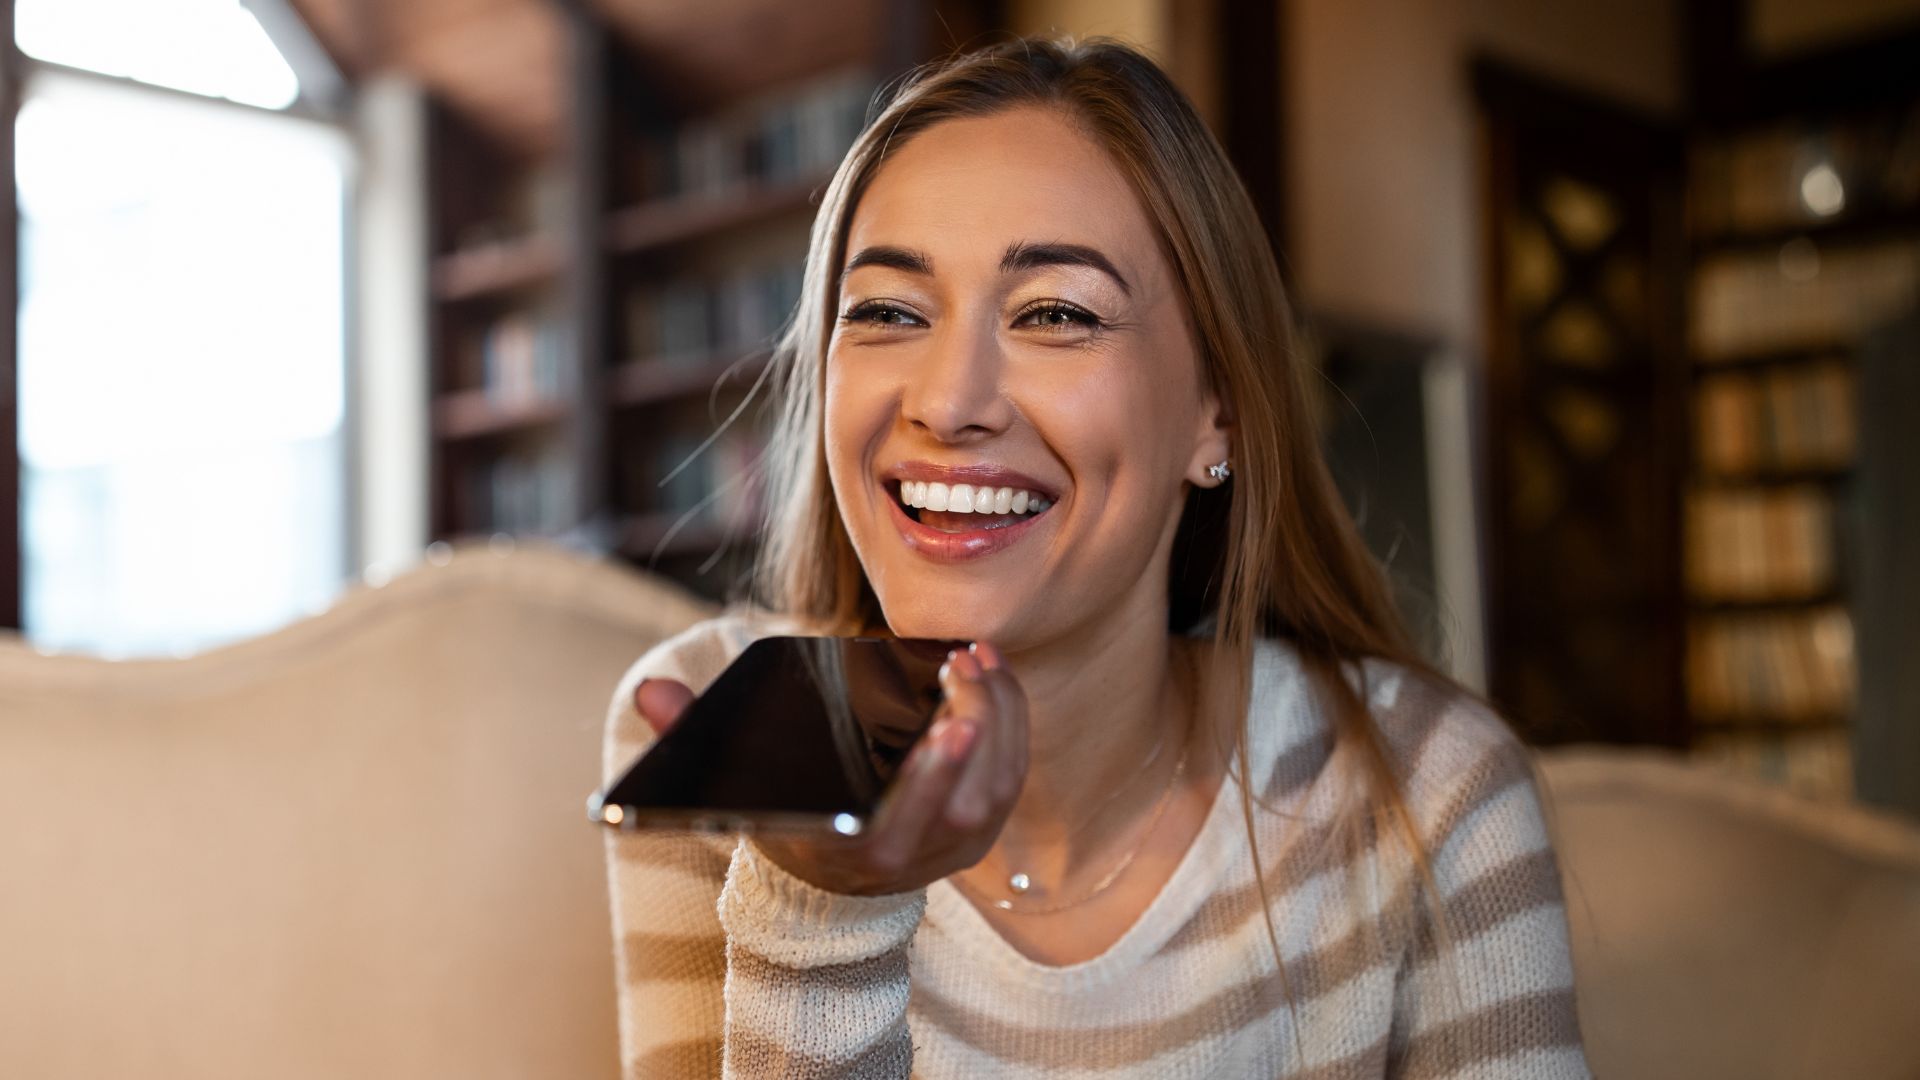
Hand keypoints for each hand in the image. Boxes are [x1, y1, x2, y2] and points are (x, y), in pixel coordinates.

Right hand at [632, 643, 1029, 896]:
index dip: (931, 778)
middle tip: (963, 666)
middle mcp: (916, 858)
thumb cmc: (785, 815)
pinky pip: (1011, 774)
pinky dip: (1010, 720)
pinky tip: (992, 672)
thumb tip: (650, 691)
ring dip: (998, 714)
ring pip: (999, 782)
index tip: (947, 726)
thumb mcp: (740, 786)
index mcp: (855, 850)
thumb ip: (693, 736)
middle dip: (978, 725)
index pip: (902, 823)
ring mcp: (956, 848)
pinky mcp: (983, 829)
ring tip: (975, 658)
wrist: (832, 880)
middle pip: (967, 798)